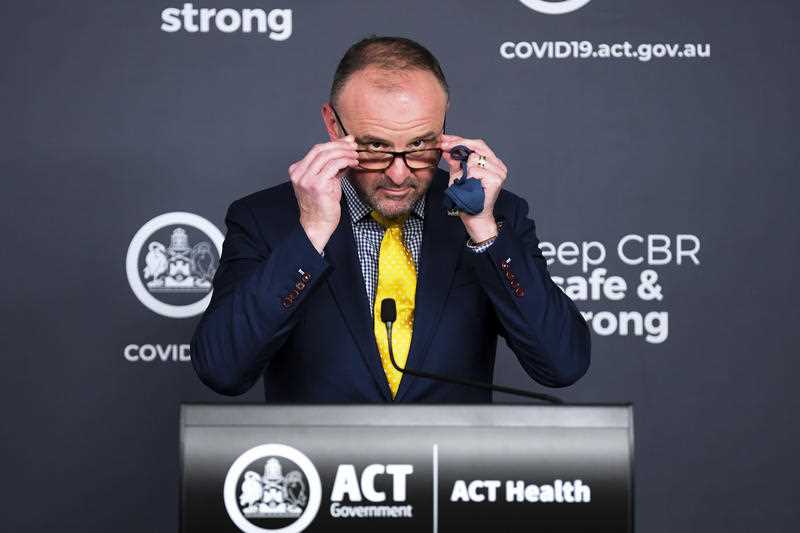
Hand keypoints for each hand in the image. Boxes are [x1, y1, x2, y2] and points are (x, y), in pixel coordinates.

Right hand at [289, 135, 358, 252]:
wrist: (317, 225)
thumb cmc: (322, 205)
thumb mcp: (326, 181)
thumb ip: (332, 167)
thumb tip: (345, 150)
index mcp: (297, 170)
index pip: (316, 150)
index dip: (334, 143)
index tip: (347, 142)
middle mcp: (299, 173)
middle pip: (320, 149)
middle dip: (339, 145)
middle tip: (353, 145)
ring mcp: (307, 179)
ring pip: (327, 156)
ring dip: (344, 152)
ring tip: (355, 154)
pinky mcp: (317, 185)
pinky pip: (334, 166)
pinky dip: (345, 161)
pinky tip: (353, 162)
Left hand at [439, 134, 507, 242]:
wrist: (474, 218)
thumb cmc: (467, 199)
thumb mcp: (457, 177)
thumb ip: (454, 163)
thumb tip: (447, 150)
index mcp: (491, 162)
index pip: (477, 144)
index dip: (460, 140)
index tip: (445, 139)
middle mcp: (497, 165)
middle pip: (478, 146)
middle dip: (458, 144)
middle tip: (443, 146)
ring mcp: (499, 172)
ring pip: (475, 158)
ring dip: (463, 168)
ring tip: (462, 180)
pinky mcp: (496, 180)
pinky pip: (476, 170)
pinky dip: (468, 176)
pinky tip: (468, 184)